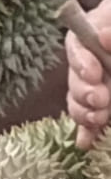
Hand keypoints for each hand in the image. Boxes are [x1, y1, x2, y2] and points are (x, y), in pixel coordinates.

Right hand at [66, 0, 110, 143]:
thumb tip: (103, 36)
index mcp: (90, 35)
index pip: (76, 48)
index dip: (81, 63)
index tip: (94, 73)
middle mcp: (88, 62)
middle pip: (75, 79)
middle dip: (84, 93)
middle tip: (100, 99)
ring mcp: (94, 85)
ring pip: (78, 102)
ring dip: (85, 113)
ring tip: (99, 118)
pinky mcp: (99, 105)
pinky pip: (89, 120)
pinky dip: (87, 132)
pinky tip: (86, 143)